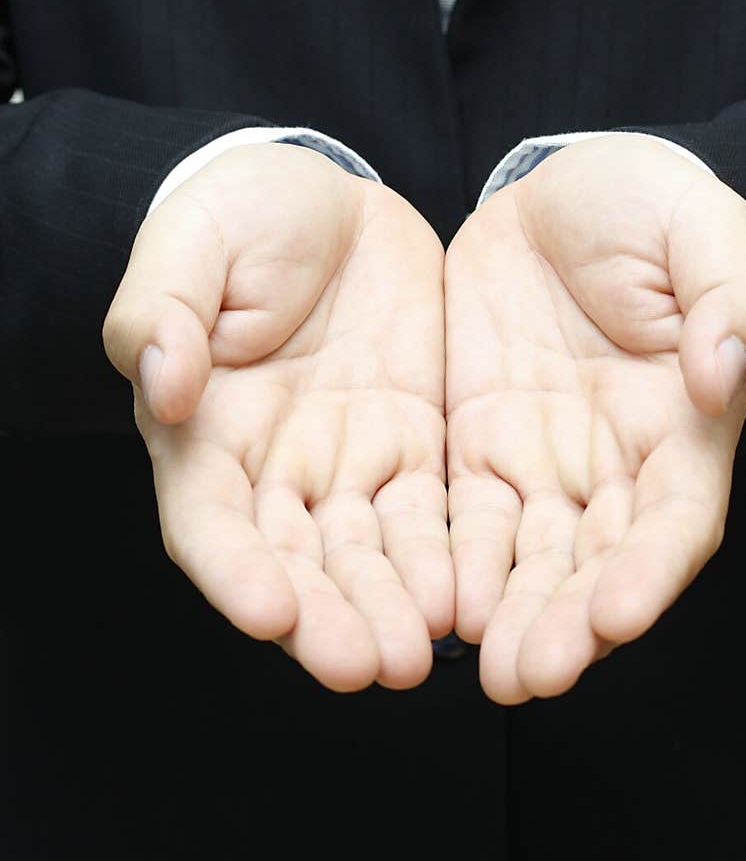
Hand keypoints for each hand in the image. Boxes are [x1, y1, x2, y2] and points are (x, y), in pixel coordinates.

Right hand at [103, 144, 449, 691]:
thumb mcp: (190, 244)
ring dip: (388, 607)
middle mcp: (273, 467)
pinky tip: (471, 598)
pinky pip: (431, 516)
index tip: (266, 610)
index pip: (208, 520)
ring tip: (419, 655)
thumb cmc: (240, 215)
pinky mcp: (413, 446)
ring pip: (365, 554)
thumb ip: (163, 311)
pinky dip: (447, 560)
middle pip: (294, 561)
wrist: (328, 196)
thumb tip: (160, 382)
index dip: (232, 570)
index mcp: (203, 430)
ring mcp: (346, 462)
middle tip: (363, 664)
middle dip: (325, 616)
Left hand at [444, 135, 745, 702]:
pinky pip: (463, 516)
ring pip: (530, 557)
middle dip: (568, 621)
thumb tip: (719, 372)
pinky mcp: (476, 442)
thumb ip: (730, 298)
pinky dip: (451, 564)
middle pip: (597, 561)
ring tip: (485, 670)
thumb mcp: (701, 227)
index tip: (617, 615)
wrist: (558, 186)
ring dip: (510, 615)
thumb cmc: (646, 202)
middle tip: (530, 675)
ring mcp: (543, 458)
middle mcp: (615, 461)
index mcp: (682, 422)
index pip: (675, 517)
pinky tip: (429, 603)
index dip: (651, 570)